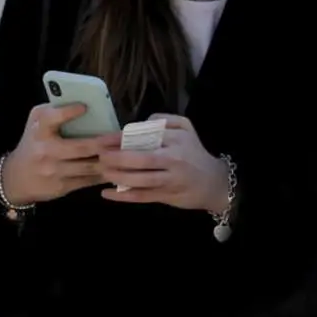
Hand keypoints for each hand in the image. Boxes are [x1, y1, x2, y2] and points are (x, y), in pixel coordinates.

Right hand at [0, 103, 121, 204]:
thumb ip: (53, 111)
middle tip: (122, 136)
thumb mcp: (35, 124)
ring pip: (90, 166)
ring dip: (111, 160)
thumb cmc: (32, 143)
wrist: (16, 178)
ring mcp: (55, 171)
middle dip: (105, 142)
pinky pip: (89, 180)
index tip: (85, 107)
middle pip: (81, 147)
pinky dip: (105, 173)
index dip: (68, 112)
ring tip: (127, 152)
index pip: (51, 119)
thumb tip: (84, 103)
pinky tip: (117, 167)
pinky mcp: (63, 186)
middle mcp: (46, 151)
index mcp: (39, 130)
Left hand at [98, 114, 229, 212]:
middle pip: (142, 160)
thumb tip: (140, 123)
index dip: (120, 139)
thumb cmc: (193, 152)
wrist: (215, 182)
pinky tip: (106, 193)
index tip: (102, 140)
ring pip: (141, 180)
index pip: (145, 138)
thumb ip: (164, 120)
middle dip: (117, 158)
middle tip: (100, 157)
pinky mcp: (167, 196)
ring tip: (102, 172)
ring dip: (118, 177)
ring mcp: (171, 180)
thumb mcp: (185, 128)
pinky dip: (123, 196)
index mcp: (176, 140)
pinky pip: (143, 197)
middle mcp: (174, 160)